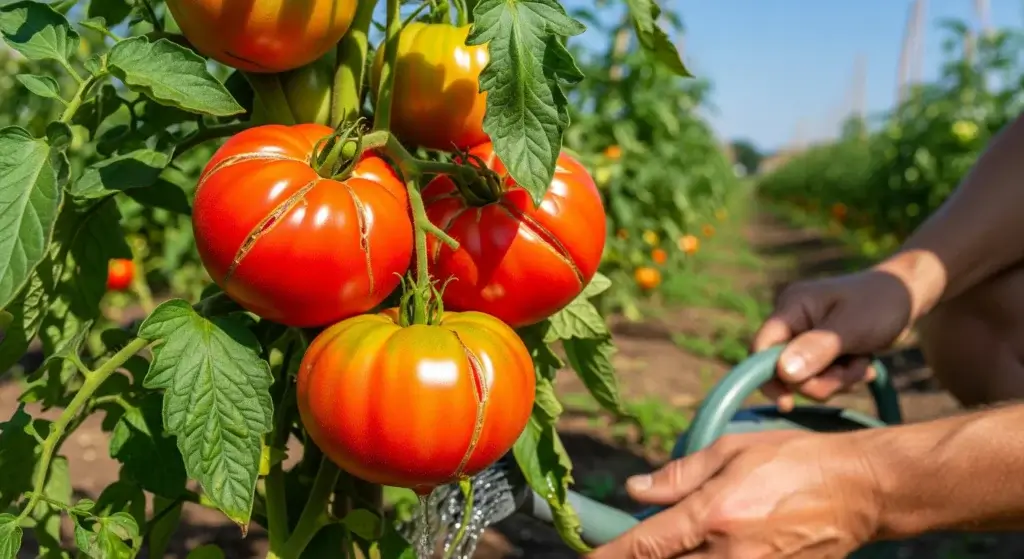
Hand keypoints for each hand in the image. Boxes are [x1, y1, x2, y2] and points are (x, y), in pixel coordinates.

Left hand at [586, 431, 882, 558]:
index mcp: (714, 514)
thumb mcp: (732, 451)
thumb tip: (636, 489)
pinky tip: (703, 551)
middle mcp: (731, 554)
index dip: (609, 557)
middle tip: (626, 552)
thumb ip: (680, 475)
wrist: (862, 489)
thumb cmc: (796, 461)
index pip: (645, 546)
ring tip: (670, 545)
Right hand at [752, 267, 915, 409]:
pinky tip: (862, 363)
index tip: (787, 402)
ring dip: (837, 380)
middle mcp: (792, 322)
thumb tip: (783, 372)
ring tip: (862, 362)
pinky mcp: (819, 349)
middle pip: (784, 370)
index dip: (768, 376)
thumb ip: (817, 349)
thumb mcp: (851, 327)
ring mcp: (805, 336)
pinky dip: (843, 378)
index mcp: (792, 307)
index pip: (762, 346)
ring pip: (806, 378)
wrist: (906, 294)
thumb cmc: (881, 303)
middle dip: (820, 379)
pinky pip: (821, 377)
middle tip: (851, 370)